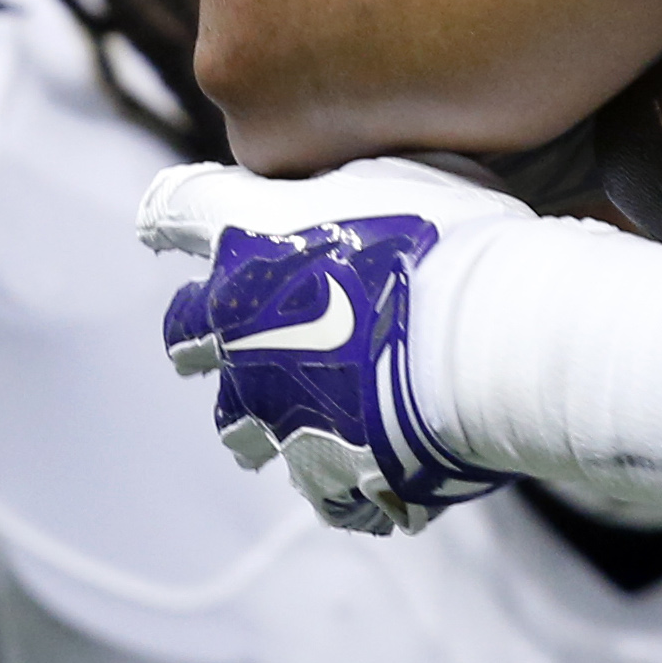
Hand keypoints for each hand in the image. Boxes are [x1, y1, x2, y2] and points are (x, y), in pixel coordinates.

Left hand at [138, 158, 527, 534]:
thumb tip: (348, 186)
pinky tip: (394, 465)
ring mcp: (276, 412)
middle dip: (210, 332)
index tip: (166, 223)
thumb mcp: (403, 170)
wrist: (495, 341)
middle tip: (249, 329)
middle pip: (187, 333)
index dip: (173, 216)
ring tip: (325, 410)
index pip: (176, 209)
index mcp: (249, 238)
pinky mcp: (328, 476)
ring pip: (242, 430)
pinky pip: (331, 492)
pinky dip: (357, 480)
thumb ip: (351, 181)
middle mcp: (239, 329)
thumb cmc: (456, 241)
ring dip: (275, 416)